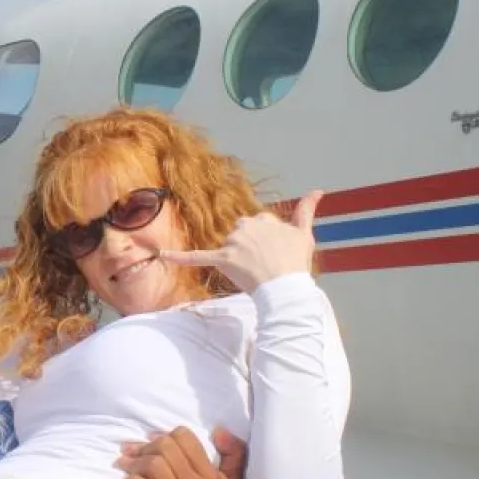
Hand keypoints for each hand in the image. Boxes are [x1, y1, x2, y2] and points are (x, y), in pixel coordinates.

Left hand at [115, 427, 246, 478]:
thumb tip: (220, 430)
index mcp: (214, 478)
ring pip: (152, 464)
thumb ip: (234, 458)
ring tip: (125, 466)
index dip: (165, 436)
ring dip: (134, 463)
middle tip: (133, 453)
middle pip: (165, 447)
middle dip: (145, 447)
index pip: (185, 438)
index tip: (153, 443)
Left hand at [158, 190, 321, 292]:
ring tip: (254, 271)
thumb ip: (307, 210)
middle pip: (241, 233)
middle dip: (250, 246)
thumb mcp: (304, 234)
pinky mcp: (222, 259)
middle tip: (265, 264)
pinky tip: (161, 255)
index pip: (260, 225)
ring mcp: (234, 243)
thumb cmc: (296, 262)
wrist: (286, 288)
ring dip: (237, 257)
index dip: (268, 241)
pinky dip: (178, 257)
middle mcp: (246, 226)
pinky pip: (197, 257)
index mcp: (263, 218)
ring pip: (228, 246)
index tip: (276, 253)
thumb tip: (318, 190)